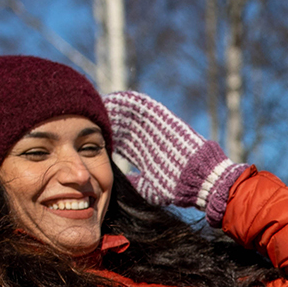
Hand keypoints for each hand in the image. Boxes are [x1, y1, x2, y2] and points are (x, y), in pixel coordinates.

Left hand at [103, 90, 246, 219]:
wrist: (201, 179)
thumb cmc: (177, 188)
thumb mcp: (148, 187)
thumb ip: (133, 181)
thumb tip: (115, 182)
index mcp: (145, 154)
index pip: (122, 142)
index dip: (107, 137)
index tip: (91, 134)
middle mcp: (149, 139)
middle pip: (124, 125)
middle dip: (108, 120)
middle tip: (86, 114)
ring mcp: (157, 129)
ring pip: (132, 114)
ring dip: (116, 108)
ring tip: (98, 102)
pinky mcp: (165, 121)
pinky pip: (146, 106)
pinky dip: (131, 101)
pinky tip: (116, 97)